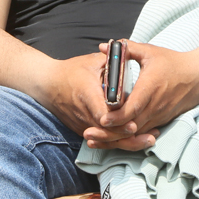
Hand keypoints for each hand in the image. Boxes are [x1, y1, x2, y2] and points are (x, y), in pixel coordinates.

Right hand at [35, 54, 150, 150]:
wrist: (48, 85)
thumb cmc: (72, 71)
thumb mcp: (92, 62)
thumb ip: (113, 62)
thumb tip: (133, 56)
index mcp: (87, 94)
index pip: (103, 114)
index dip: (118, 121)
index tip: (134, 124)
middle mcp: (84, 113)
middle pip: (108, 132)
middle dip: (129, 137)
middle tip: (151, 137)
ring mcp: (82, 124)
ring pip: (106, 139)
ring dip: (127, 142)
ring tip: (148, 141)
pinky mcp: (82, 130)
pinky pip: (102, 139)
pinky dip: (118, 141)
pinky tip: (135, 140)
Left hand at [94, 42, 198, 142]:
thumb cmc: (173, 62)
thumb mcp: (150, 52)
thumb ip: (126, 49)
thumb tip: (104, 47)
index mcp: (150, 88)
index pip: (132, 108)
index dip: (116, 116)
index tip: (101, 119)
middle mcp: (155, 106)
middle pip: (130, 126)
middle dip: (109, 132)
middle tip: (88, 134)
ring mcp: (159, 116)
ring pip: (135, 134)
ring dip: (116, 139)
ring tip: (94, 140)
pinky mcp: (161, 121)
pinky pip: (142, 133)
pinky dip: (127, 138)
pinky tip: (112, 139)